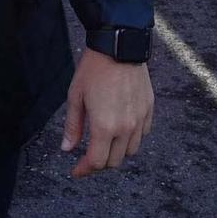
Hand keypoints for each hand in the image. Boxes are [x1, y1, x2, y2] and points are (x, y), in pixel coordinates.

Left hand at [62, 50, 152, 177]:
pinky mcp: (148, 110)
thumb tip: (67, 148)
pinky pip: (142, 134)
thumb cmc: (93, 69)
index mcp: (104, 126)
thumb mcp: (76, 96)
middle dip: (99, 163)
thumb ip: (73, 126)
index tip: (76, 171)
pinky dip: (131, 138)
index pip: (97, 162)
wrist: (119, 46)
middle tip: (87, 156)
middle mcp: (125, 128)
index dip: (84, 170)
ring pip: (130, 151)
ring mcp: (139, 120)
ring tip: (104, 143)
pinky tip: (120, 129)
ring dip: (116, 152)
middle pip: (114, 161)